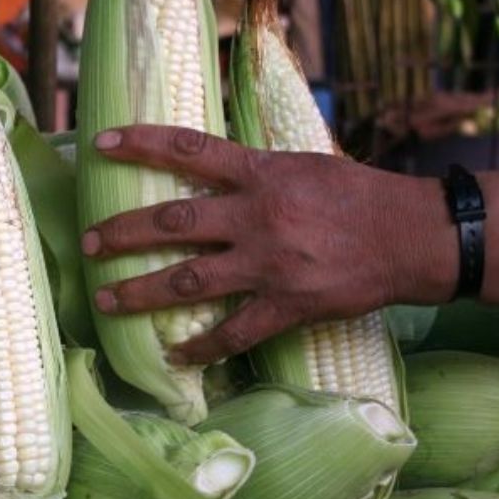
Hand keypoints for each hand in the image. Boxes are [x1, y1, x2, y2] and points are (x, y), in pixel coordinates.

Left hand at [81, 125, 454, 364]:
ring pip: (187, 281)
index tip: (100, 144)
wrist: (412, 237)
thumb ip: (253, 170)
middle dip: (121, 233)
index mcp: (261, 173)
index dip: (140, 143)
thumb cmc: (358, 195)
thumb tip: (208, 164)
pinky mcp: (287, 305)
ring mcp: (269, 264)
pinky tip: (172, 355)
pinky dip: (199, 347)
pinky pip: (232, 333)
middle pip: (171, 222)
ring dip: (139, 292)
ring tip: (105, 300)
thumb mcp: (302, 164)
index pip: (188, 149)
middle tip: (86, 242)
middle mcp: (257, 216)